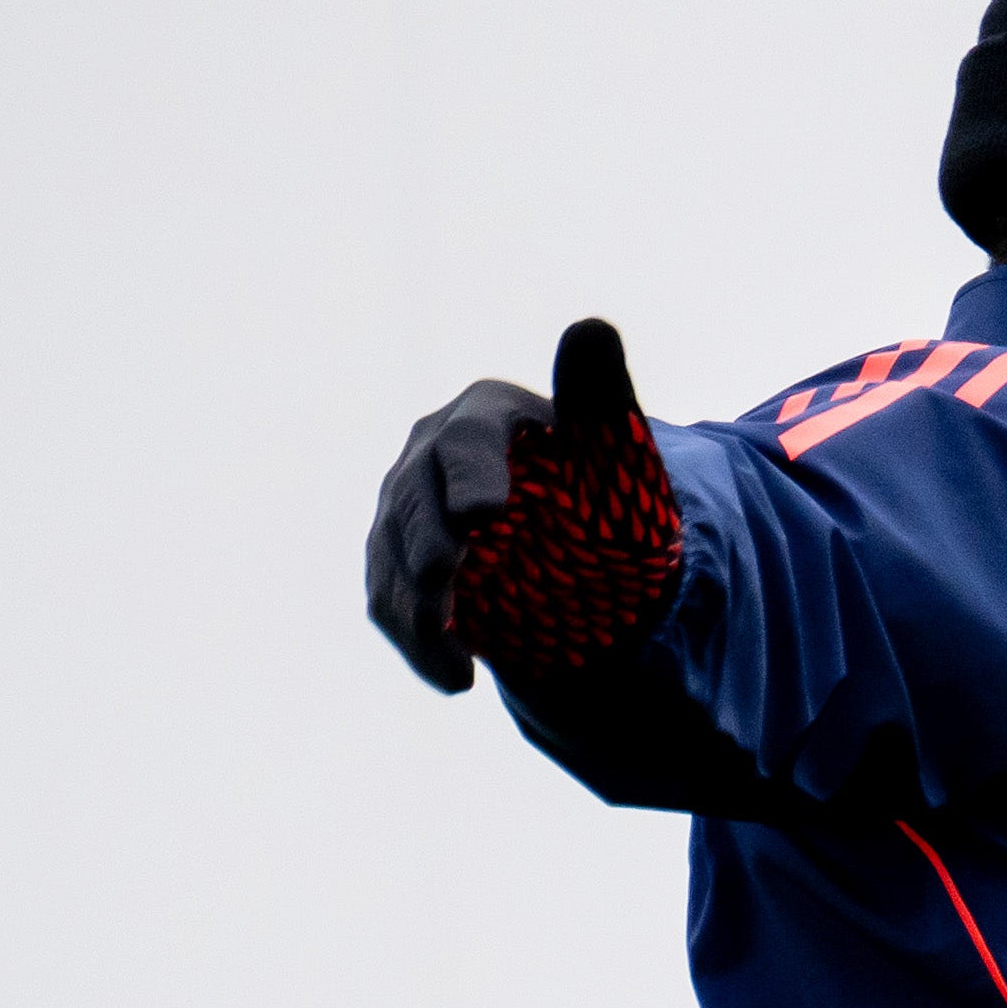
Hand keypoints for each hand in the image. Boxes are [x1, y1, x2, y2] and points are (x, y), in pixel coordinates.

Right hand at [367, 319, 679, 691]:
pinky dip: (418, 642)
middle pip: (418, 506)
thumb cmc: (604, 483)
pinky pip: (392, 602)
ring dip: (419, 611)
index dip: (474, 478)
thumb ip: (602, 399)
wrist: (586, 534)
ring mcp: (407, 508)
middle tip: (448, 590)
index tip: (485, 518)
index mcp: (484, 417)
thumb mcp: (614, 449)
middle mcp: (432, 455)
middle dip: (430, 551)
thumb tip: (593, 330)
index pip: (468, 444)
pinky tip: (458, 677)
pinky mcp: (398, 560)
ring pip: (394, 560)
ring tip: (459, 662)